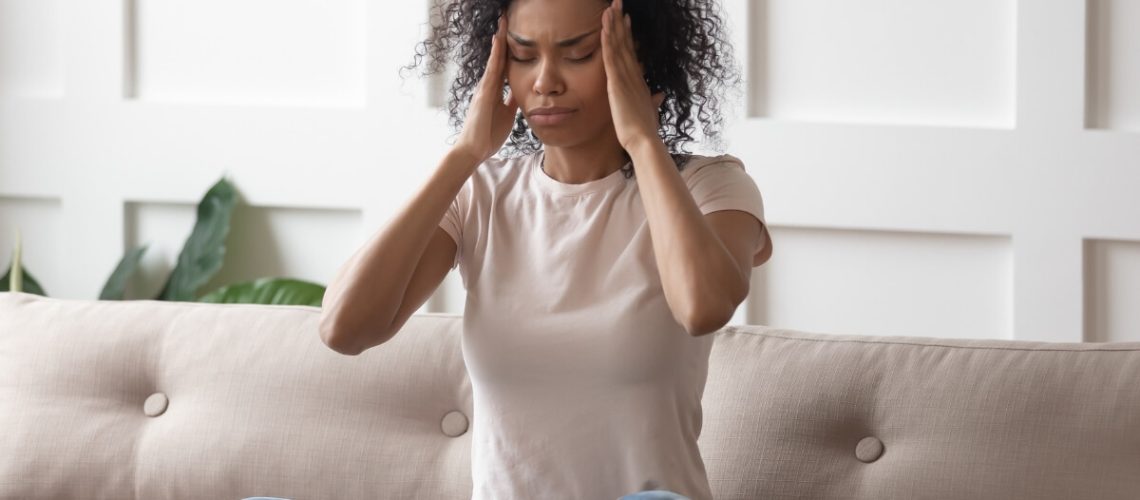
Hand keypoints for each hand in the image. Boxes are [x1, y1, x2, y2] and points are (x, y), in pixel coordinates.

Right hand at [454, 15, 518, 163]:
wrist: (473, 150)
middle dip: (503, 38)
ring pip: (494, 60)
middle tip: (507, 18)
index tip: (516, 32)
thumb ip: (512, 101)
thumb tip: (522, 91)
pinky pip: (491, 72)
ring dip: (499, 41)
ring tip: (503, 23)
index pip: (504, 65)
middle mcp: (488, 86)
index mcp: (495, 90)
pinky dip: (495, 56)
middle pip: (498, 57)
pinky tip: (498, 43)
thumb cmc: (488, 134)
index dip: (510, 49)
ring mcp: (484, 89)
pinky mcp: (483, 95)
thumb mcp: (506, 114)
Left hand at [602, 0, 664, 152]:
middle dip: (621, 23)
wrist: (644, 141)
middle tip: (617, 4)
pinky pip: (611, 57)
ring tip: (610, 8)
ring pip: (618, 46)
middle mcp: (634, 76)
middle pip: (626, 44)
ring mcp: (626, 78)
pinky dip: (608, 41)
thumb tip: (660, 95)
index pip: (632, 53)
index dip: (628, 36)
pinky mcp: (617, 83)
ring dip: (613, 26)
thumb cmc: (645, 132)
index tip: (626, 20)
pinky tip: (604, 27)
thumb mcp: (650, 112)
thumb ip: (653, 101)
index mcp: (639, 82)